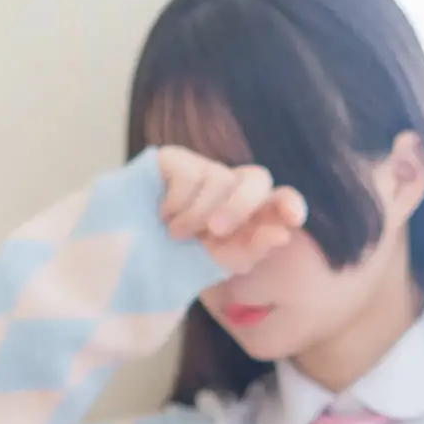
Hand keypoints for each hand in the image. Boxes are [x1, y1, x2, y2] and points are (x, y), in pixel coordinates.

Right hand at [153, 146, 307, 275]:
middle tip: (215, 231)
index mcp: (249, 215)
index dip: (289, 203)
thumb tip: (281, 234)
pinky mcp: (175, 158)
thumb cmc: (180, 262)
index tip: (293, 219)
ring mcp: (203, 170)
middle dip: (240, 205)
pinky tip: (163, 215)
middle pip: (256, 178)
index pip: (280, 199)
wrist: (131, 258)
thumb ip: (251, 252)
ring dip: (196, 216)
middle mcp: (231, 188)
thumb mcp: (218, 264)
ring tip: (175, 235)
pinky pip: (190, 174)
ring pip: (220, 179)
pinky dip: (177, 203)